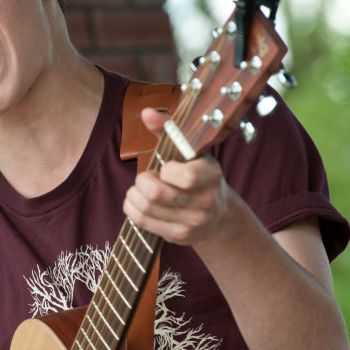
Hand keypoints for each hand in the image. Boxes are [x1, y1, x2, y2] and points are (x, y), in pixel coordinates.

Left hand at [123, 107, 229, 245]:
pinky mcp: (180, 236)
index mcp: (212, 175)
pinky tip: (137, 201)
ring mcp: (194, 222)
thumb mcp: (189, 152)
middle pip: (156, 194)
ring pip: (146, 208)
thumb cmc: (196, 174)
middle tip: (146, 178)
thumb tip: (146, 112)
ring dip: (134, 195)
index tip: (166, 167)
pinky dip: (132, 208)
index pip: (183, 177)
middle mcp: (207, 201)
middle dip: (141, 182)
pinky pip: (143, 221)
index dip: (165, 170)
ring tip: (140, 189)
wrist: (217, 214)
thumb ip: (168, 130)